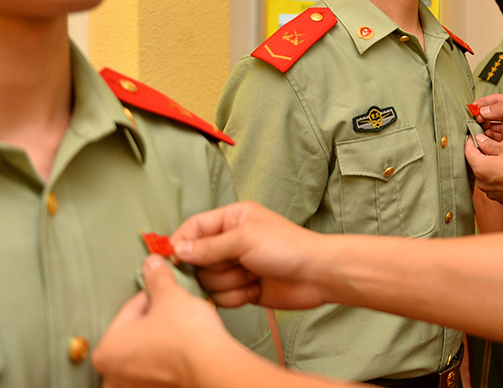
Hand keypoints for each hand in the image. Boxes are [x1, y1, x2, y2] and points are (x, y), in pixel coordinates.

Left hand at [93, 256, 240, 387]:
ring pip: (147, 350)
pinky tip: (184, 346)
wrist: (212, 364)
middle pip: (135, 332)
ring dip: (161, 337)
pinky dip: (169, 356)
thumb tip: (153, 265)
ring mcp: (136, 386)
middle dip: (154, 319)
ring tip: (181, 328)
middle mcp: (114, 375)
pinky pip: (160, 366)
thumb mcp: (170, 296)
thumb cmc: (186, 338)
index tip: (165, 293)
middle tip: (174, 310)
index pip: (129, 310)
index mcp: (106, 351)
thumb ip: (157, 278)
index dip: (153, 295)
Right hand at [171, 202, 330, 309]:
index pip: (193, 228)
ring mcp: (236, 266)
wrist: (317, 275)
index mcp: (233, 219)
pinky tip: (255, 289)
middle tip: (236, 264)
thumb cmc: (287, 247)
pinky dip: (237, 296)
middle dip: (215, 268)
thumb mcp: (244, 239)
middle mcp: (231, 241)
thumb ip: (208, 246)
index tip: (171, 260)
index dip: (180, 244)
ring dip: (229, 283)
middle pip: (197, 260)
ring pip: (208, 282)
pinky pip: (221, 298)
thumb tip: (177, 250)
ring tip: (252, 275)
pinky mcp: (242, 289)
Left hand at [465, 135, 502, 205]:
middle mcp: (482, 183)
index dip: (471, 140)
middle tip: (497, 144)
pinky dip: (500, 175)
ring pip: (487, 174)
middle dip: (485, 152)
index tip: (474, 134)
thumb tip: (479, 139)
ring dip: (493, 164)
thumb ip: (489, 143)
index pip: (468, 151)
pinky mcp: (501, 198)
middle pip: (478, 163)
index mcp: (480, 168)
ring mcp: (491, 192)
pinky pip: (496, 183)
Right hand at [474, 94, 502, 156]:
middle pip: (489, 115)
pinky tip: (485, 139)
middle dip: (479, 117)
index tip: (471, 108)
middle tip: (473, 121)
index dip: (481, 104)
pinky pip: (495, 141)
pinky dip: (488, 140)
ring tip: (477, 131)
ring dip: (482, 129)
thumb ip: (502, 108)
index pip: (493, 101)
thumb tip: (484, 110)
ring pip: (490, 128)